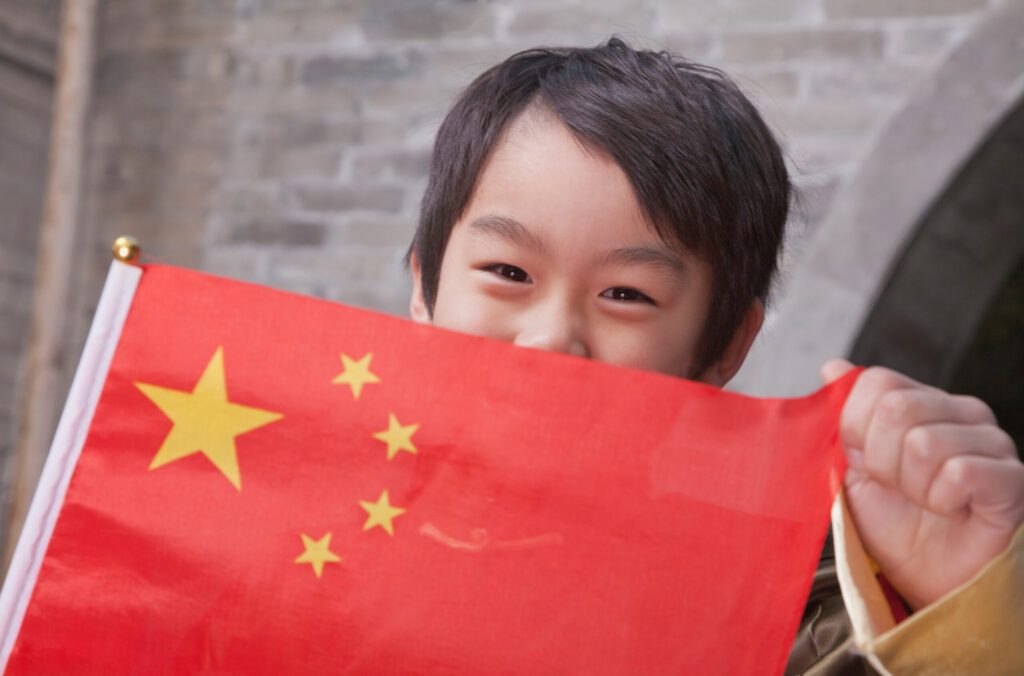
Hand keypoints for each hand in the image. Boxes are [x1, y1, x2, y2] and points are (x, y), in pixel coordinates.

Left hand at [823, 359, 1023, 609]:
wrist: (928, 581)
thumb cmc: (893, 524)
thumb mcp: (849, 468)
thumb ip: (839, 420)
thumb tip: (832, 367)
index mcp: (921, 402)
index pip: (876, 381)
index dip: (854, 426)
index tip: (863, 462)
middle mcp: (961, 412)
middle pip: (896, 407)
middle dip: (881, 460)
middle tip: (897, 488)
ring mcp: (991, 442)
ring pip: (924, 443)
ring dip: (912, 487)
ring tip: (925, 503)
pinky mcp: (1010, 478)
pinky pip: (960, 472)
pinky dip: (941, 500)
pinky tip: (951, 511)